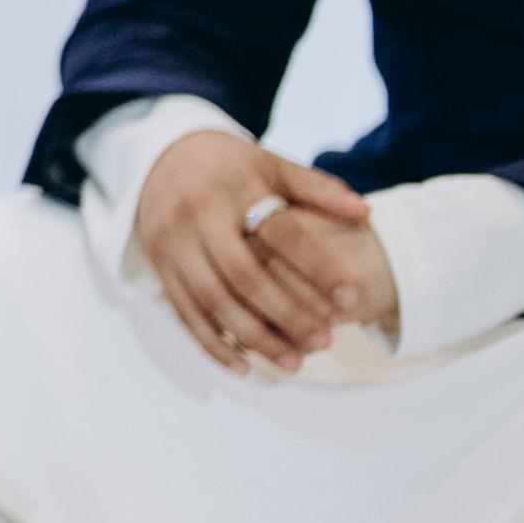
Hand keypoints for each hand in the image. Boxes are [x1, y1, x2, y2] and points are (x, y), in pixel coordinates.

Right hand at [133, 128, 394, 374]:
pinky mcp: (159, 265)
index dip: (318, 267)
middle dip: (286, 314)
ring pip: (213, 302)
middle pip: (243, 277)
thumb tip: (365, 211)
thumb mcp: (271, 164)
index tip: (352, 299)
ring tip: (294, 364)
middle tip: (325, 342)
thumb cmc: (230, 166)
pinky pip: (184, 312)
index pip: (282, 233)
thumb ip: (316, 188)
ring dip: (253, 338)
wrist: (161, 156)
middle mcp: (199, 217)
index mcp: (235, 189)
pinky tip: (243, 366)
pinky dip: (212, 343)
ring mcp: (173, 243)